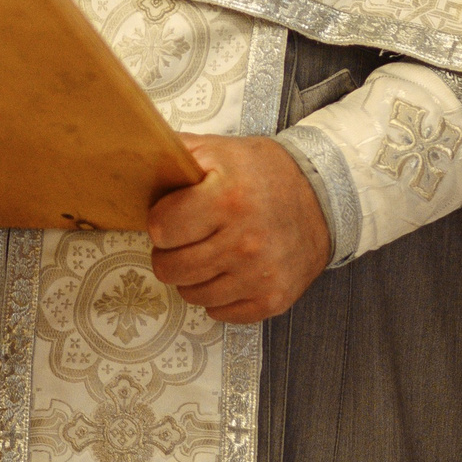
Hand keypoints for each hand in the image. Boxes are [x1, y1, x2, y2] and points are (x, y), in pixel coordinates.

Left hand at [147, 135, 329, 322]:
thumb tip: (138, 149)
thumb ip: (178, 152)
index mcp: (227, 198)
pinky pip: (219, 312)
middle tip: (183, 240)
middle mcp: (244, 241)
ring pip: (191, 294)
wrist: (323, 199)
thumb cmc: (264, 173)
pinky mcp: (273, 299)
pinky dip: (217, 296)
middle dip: (169, 253)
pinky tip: (226, 273)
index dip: (161, 221)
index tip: (172, 215)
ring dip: (191, 276)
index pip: (161, 228)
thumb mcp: (221, 150)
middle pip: (170, 268)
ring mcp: (259, 275)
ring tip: (205, 254)